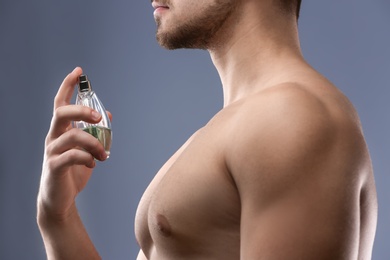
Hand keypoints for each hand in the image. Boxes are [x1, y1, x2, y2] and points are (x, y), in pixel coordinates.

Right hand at [38, 67, 108, 222]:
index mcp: (61, 130)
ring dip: (94, 143)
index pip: (60, 103)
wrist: (60, 199)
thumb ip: (95, 132)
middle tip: (99, 118)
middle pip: (61, 113)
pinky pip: (71, 156)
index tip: (79, 71)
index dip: (68, 86)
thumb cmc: (73, 171)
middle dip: (81, 110)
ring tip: (103, 154)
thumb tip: (107, 114)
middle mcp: (53, 137)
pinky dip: (86, 157)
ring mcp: (51, 151)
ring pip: (72, 136)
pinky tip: (93, 163)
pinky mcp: (54, 167)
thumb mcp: (87, 149)